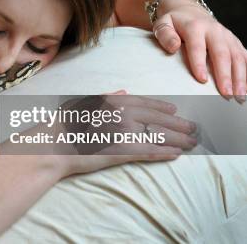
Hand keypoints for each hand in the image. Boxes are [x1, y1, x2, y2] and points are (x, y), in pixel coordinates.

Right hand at [58, 90, 195, 175]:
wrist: (53, 145)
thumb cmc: (64, 124)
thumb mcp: (83, 104)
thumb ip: (105, 98)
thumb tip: (123, 92)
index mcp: (113, 101)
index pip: (144, 103)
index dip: (162, 106)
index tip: (175, 109)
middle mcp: (122, 114)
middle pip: (157, 119)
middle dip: (178, 123)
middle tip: (194, 128)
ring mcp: (124, 133)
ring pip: (158, 135)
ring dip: (177, 139)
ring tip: (191, 142)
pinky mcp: (122, 152)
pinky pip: (149, 151)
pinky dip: (164, 152)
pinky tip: (176, 154)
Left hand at [151, 0, 246, 100]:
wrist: (189, 11)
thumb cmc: (174, 22)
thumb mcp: (163, 24)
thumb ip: (165, 35)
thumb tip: (173, 47)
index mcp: (195, 27)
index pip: (198, 46)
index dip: (199, 63)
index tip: (202, 80)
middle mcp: (215, 30)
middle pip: (222, 53)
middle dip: (225, 75)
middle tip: (226, 94)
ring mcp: (228, 37)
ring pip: (238, 57)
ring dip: (240, 77)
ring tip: (239, 96)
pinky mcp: (235, 42)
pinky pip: (246, 57)